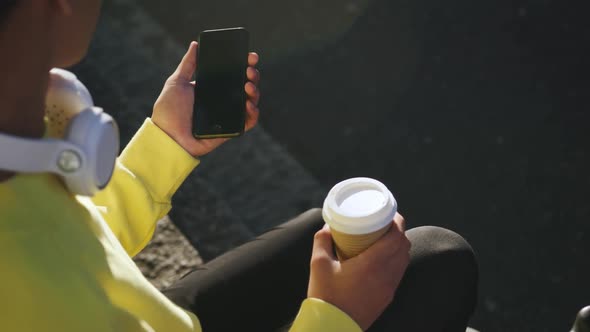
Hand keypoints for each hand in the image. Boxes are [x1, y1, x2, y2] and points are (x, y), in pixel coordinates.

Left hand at [152, 41, 260, 156]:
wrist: (168, 136)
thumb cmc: (169, 111)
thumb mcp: (177, 82)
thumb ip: (188, 64)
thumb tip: (195, 44)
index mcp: (213, 87)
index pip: (234, 73)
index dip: (245, 64)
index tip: (249, 56)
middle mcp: (224, 99)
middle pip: (246, 85)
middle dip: (253, 75)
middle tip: (249, 70)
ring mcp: (229, 114)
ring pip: (251, 101)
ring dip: (255, 91)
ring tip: (248, 85)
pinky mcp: (232, 129)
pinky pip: (249, 121)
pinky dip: (253, 113)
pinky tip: (249, 105)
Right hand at [307, 213, 409, 330]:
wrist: (332, 326)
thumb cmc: (326, 295)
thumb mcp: (318, 264)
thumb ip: (322, 241)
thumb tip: (328, 227)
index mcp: (372, 264)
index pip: (396, 237)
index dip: (397, 221)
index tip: (390, 213)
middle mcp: (386, 274)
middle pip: (404, 246)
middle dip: (398, 231)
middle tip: (385, 223)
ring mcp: (389, 287)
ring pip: (404, 259)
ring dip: (398, 246)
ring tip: (384, 239)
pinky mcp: (388, 296)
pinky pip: (399, 272)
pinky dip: (396, 260)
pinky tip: (382, 258)